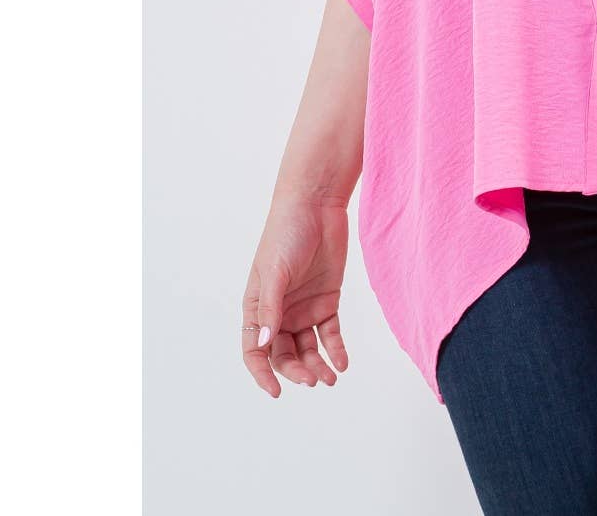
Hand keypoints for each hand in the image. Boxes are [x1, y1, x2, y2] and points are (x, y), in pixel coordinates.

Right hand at [241, 191, 352, 396]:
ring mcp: (304, 307)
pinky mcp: (327, 299)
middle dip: (297, 371)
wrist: (317, 205)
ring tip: (331, 378)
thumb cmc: (286, 233)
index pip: (255, 350)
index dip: (262, 373)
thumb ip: (271, 308)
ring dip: (317, 365)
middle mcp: (280, 312)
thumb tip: (264, 344)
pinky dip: (335, 349)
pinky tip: (341, 363)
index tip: (276, 392)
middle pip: (284, 354)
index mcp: (258, 307)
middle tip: (313, 380)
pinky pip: (330, 333)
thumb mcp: (275, 271)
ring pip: (308, 348)